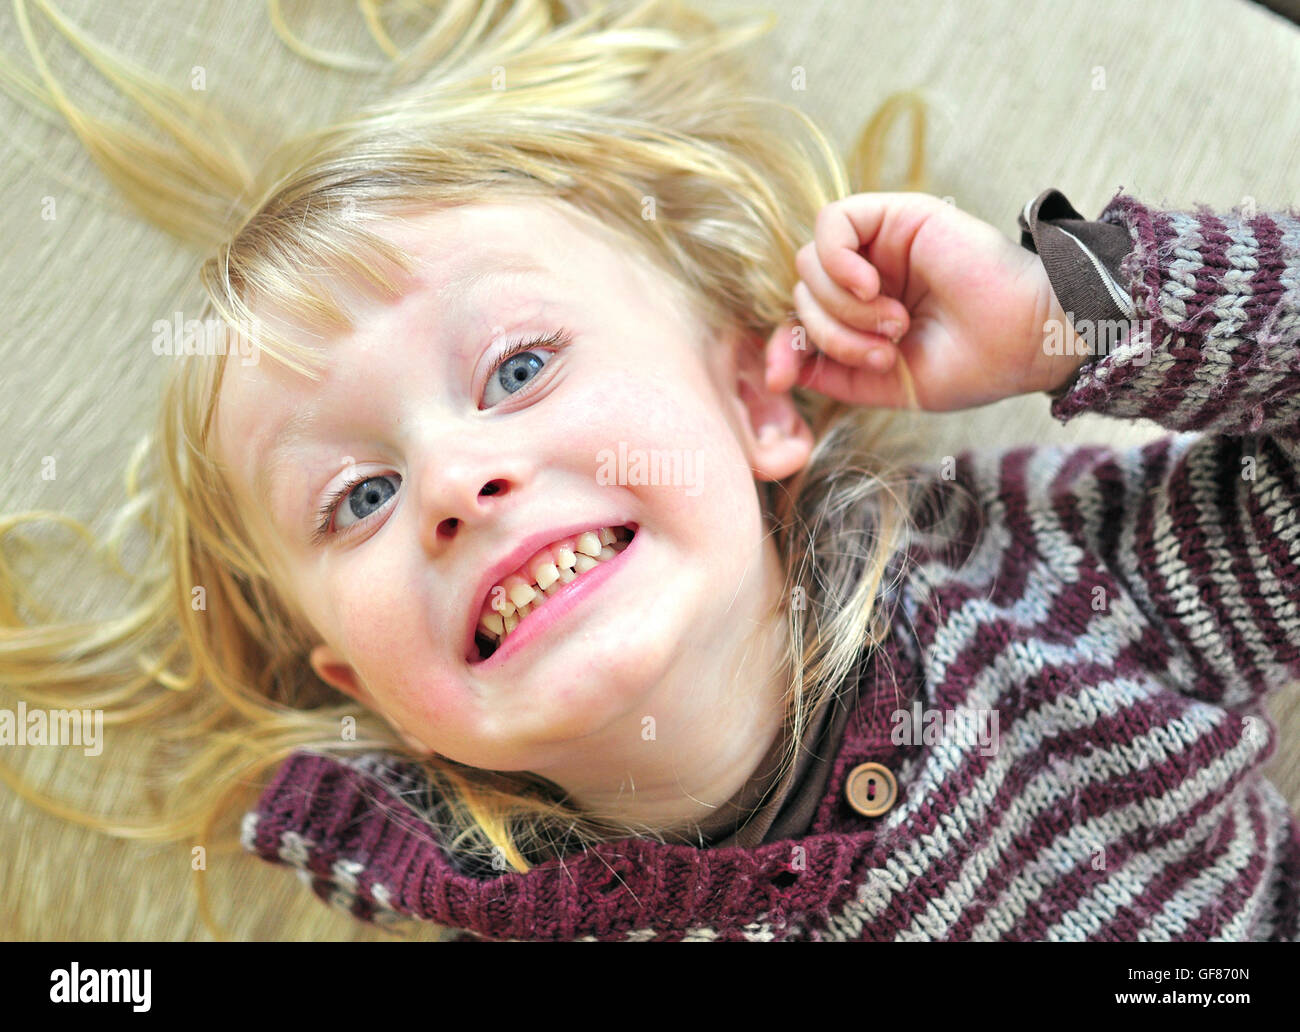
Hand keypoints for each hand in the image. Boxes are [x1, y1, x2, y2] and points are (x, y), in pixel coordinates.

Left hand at [765, 192, 1083, 409]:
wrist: (1025, 342)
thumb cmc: (971, 365)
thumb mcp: (886, 382)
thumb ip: (831, 372)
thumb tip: (780, 369)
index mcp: (862, 314)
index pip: (797, 319)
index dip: (781, 347)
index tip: (778, 381)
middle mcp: (866, 276)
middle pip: (801, 294)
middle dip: (829, 335)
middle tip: (884, 351)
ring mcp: (879, 244)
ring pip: (810, 265)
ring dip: (843, 308)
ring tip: (894, 325)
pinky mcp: (895, 214)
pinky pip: (832, 223)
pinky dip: (837, 261)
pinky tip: (869, 287)